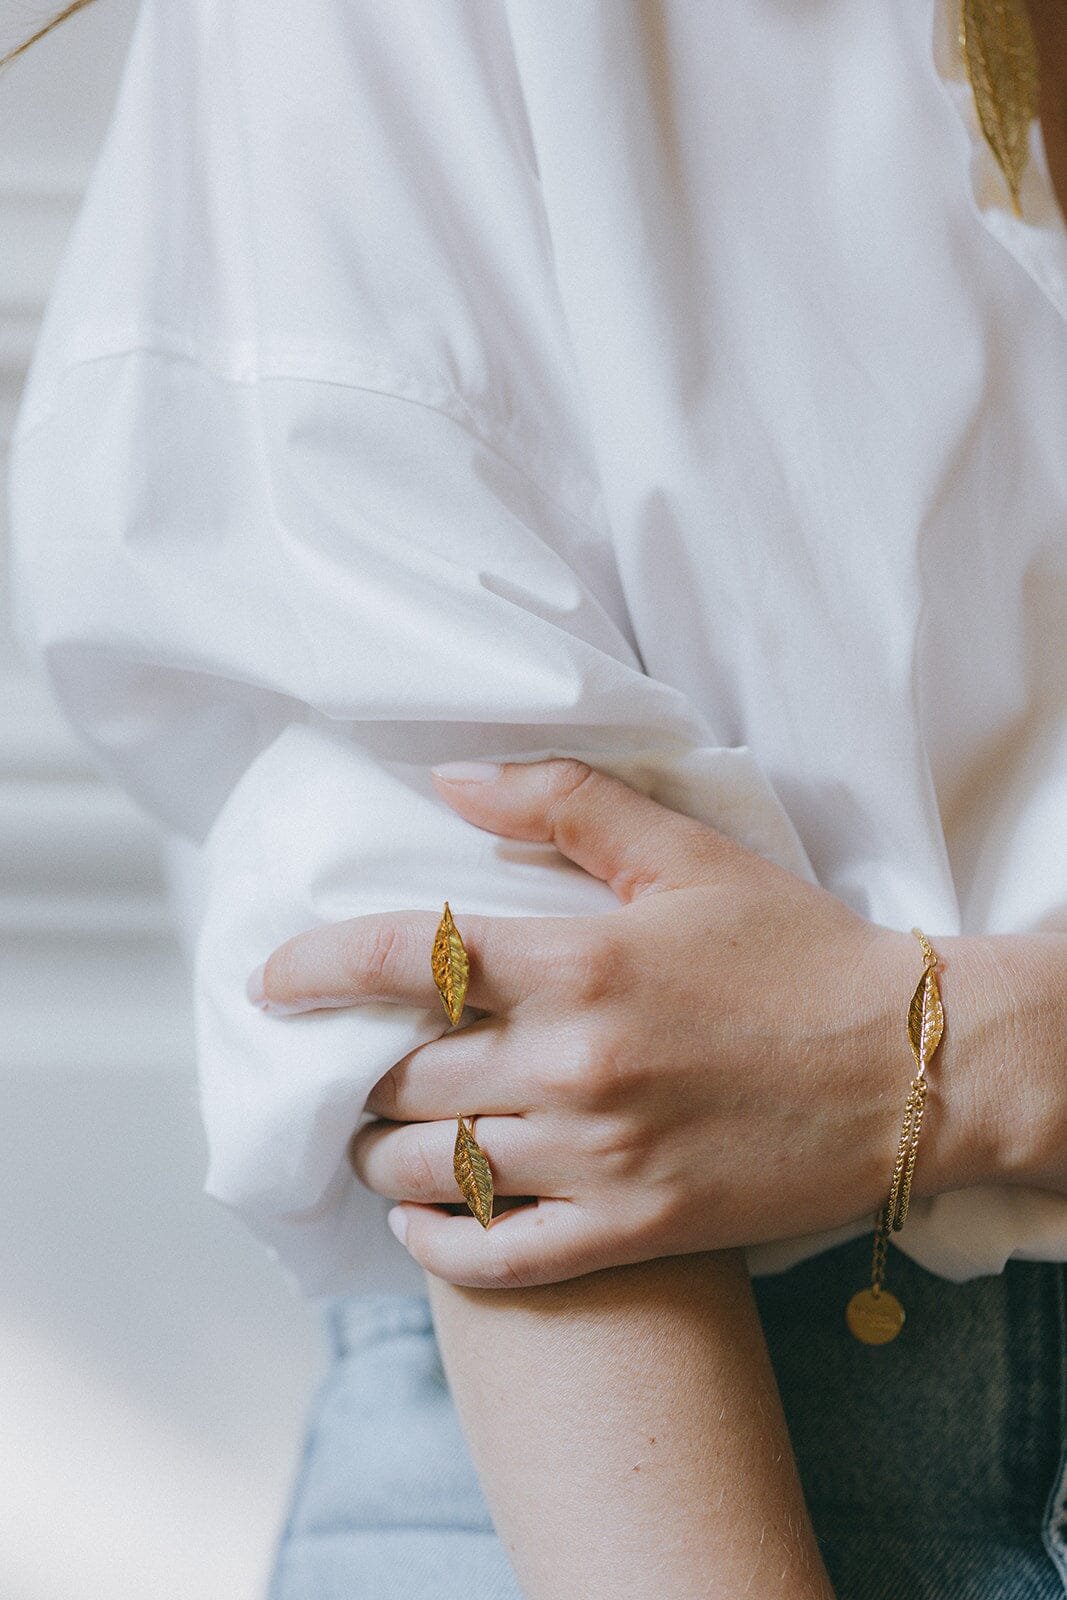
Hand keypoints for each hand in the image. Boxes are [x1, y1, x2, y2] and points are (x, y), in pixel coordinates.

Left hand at [248, 758, 1024, 1288]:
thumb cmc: (797, 952)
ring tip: (383, 1142)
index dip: (315, 966)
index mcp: (581, 961)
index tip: (269, 980)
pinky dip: (439, 1248)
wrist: (913, 1067)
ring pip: (432, 1172)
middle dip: (360, 1072)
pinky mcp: (635, 1230)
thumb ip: (564, 801)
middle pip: (403, 1078)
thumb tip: (448, 779)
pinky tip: (426, 1225)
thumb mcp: (689, 854)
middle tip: (359, 1066)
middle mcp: (576, 1064)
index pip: (404, 957)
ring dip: (384, 1158)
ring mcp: (602, 1159)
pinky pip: (496, 1260)